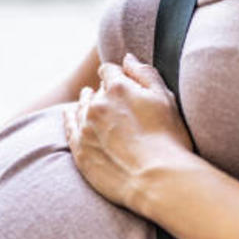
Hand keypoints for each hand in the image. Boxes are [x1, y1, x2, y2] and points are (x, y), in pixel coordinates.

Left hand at [63, 52, 193, 211]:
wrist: (157, 180)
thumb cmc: (168, 139)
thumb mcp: (165, 98)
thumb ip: (144, 74)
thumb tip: (127, 59)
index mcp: (118, 88)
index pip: (109, 70)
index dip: (116, 75)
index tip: (120, 82)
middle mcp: (96, 104)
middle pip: (95, 90)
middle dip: (103, 93)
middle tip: (113, 103)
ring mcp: (85, 128)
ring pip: (80, 107)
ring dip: (87, 104)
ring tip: (93, 108)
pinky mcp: (80, 150)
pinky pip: (69, 127)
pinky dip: (71, 119)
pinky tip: (72, 116)